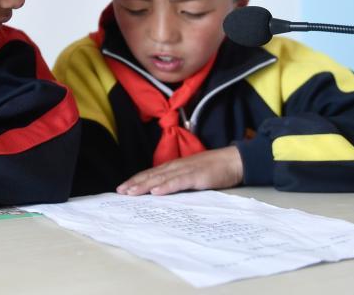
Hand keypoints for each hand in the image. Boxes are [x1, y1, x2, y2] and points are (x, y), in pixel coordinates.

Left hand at [116, 146, 243, 195]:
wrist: (234, 161)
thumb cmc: (213, 169)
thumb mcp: (191, 174)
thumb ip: (178, 181)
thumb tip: (162, 191)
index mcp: (174, 167)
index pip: (151, 174)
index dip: (136, 180)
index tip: (122, 188)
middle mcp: (176, 167)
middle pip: (151, 175)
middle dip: (134, 183)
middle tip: (119, 192)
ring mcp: (185, 170)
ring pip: (160, 178)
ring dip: (144, 185)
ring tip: (131, 192)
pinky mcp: (196, 176)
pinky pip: (178, 182)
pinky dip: (166, 187)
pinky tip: (156, 192)